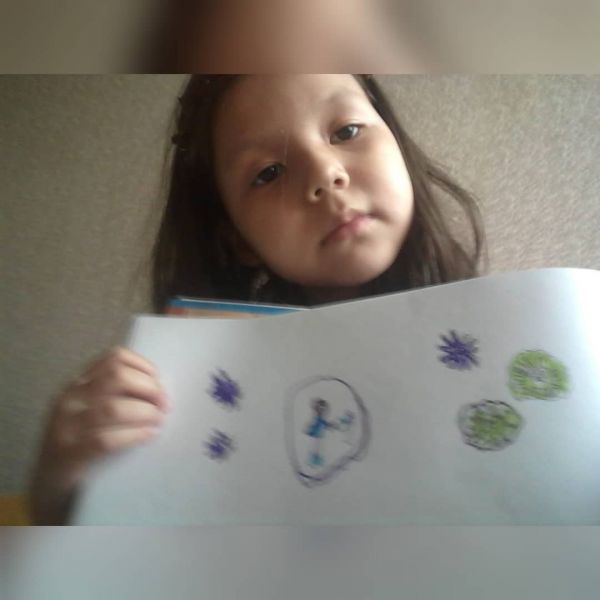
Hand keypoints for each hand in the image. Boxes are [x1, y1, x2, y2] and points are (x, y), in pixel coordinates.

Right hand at [29, 346, 169, 523]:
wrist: (47, 487)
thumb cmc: (80, 445)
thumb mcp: (90, 411)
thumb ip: (114, 395)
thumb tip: (158, 389)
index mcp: (77, 385)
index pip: (113, 358)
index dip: (143, 366)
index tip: (159, 382)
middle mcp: (69, 399)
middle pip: (117, 377)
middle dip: (149, 389)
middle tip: (164, 405)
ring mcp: (66, 426)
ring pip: (114, 408)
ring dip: (145, 413)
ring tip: (158, 421)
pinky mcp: (69, 454)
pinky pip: (107, 439)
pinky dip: (134, 434)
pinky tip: (149, 435)